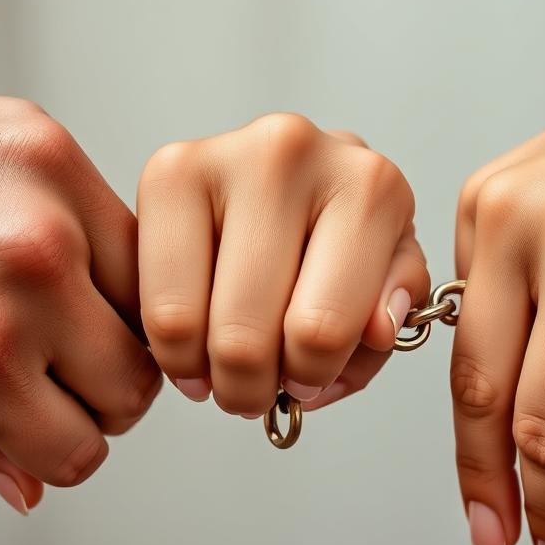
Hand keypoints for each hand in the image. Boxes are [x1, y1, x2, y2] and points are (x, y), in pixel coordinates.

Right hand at [136, 113, 428, 415]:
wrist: (291, 177)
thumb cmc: (341, 232)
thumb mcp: (389, 269)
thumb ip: (395, 304)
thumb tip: (376, 329)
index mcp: (369, 186)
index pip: (322, 328)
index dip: (308, 378)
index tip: (303, 383)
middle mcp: (293, 152)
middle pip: (247, 333)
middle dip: (247, 387)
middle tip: (250, 392)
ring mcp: (223, 154)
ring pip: (187, 319)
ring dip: (202, 371)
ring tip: (217, 371)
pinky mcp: (167, 169)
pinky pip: (150, 293)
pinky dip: (164, 340)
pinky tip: (188, 340)